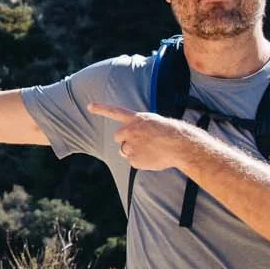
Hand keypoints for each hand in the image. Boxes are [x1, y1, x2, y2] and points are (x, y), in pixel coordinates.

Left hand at [89, 103, 206, 171]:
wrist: (180, 145)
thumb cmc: (171, 133)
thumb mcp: (154, 123)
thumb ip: (140, 128)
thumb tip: (135, 141)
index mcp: (136, 120)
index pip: (115, 112)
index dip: (101, 108)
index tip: (89, 106)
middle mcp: (129, 132)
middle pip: (118, 138)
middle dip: (126, 140)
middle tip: (142, 142)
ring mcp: (130, 146)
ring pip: (125, 151)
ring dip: (133, 151)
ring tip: (151, 150)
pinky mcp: (133, 160)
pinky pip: (133, 162)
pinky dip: (141, 161)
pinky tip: (153, 157)